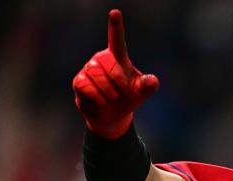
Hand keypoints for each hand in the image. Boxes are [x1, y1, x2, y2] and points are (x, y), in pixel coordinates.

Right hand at [72, 9, 158, 137]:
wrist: (112, 115)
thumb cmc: (128, 97)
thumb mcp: (140, 93)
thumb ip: (147, 86)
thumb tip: (153, 81)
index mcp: (118, 57)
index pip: (117, 39)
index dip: (116, 26)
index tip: (115, 13)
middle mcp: (102, 59)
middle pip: (109, 64)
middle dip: (118, 81)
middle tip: (123, 92)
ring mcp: (89, 69)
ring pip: (97, 76)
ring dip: (108, 91)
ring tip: (112, 97)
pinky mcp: (79, 81)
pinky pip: (87, 87)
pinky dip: (98, 98)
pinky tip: (100, 100)